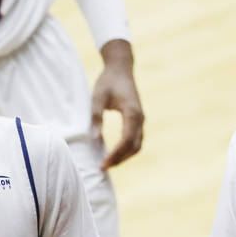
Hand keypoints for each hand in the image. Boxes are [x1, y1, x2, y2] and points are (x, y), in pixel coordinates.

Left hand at [90, 40, 143, 169]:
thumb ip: (96, 116)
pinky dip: (127, 150)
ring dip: (125, 157)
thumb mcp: (97, 97)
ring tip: (108, 164)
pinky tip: (115, 155)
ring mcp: (141, 119)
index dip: (116, 154)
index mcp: (132, 112)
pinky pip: (136, 140)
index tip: (103, 164)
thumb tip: (95, 137)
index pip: (126, 140)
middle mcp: (140, 117)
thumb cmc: (108, 81)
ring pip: (137, 145)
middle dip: (119, 159)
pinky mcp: (138, 120)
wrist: (120, 68)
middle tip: (103, 168)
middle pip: (134, 146)